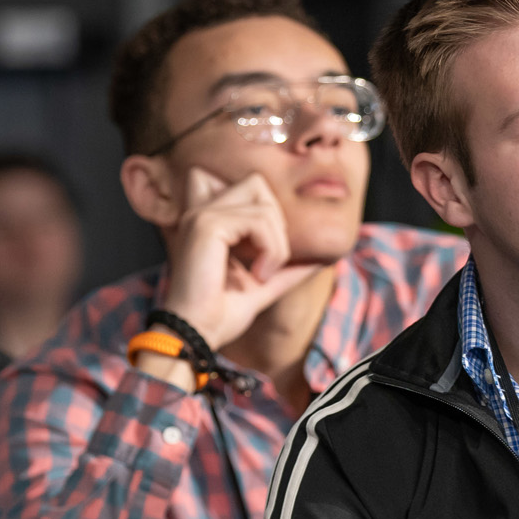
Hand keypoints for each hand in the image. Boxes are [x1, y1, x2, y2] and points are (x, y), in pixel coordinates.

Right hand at [136, 169, 323, 388]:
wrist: (195, 334)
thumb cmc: (220, 313)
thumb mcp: (263, 284)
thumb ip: (287, 268)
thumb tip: (323, 258)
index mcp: (209, 219)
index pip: (246, 185)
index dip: (265, 208)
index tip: (266, 252)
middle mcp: (202, 210)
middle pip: (257, 183)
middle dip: (275, 222)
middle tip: (269, 260)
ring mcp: (202, 214)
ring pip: (264, 204)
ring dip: (277, 243)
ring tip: (263, 273)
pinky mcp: (207, 225)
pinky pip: (259, 220)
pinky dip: (271, 250)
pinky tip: (259, 275)